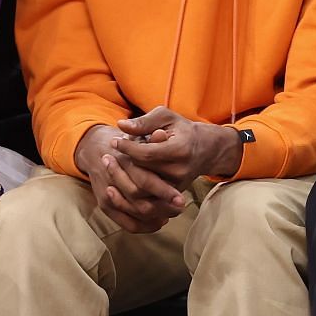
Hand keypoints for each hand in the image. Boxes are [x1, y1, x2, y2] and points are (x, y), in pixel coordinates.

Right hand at [75, 124, 184, 233]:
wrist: (97, 149)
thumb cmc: (124, 143)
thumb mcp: (138, 135)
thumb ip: (151, 138)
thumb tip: (162, 134)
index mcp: (121, 163)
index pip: (144, 182)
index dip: (165, 192)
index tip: (182, 198)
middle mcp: (112, 181)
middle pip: (141, 203)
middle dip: (165, 208)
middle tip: (181, 206)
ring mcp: (107, 195)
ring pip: (136, 215)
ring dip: (158, 216)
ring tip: (174, 211)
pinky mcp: (105, 206)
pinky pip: (128, 224)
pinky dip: (146, 226)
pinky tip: (160, 220)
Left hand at [112, 107, 242, 183]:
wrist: (205, 150)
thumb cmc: (182, 130)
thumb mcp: (166, 117)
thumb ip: (144, 121)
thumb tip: (121, 126)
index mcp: (180, 150)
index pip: (146, 153)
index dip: (127, 148)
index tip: (114, 140)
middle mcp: (180, 171)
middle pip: (142, 173)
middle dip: (122, 163)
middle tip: (109, 154)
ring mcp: (176, 186)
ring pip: (141, 189)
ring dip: (123, 178)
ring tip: (114, 164)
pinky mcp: (172, 195)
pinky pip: (146, 198)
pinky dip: (130, 190)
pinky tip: (120, 179)